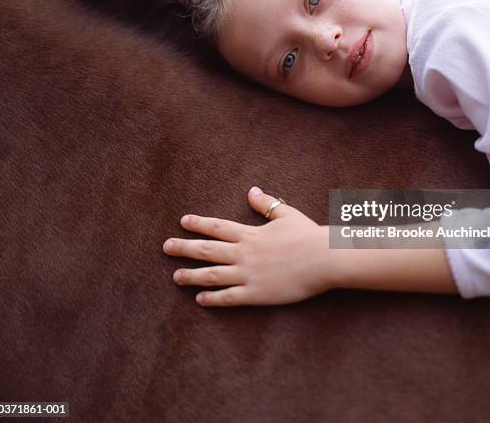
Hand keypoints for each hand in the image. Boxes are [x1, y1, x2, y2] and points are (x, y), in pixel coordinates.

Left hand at [163, 187, 330, 306]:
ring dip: (191, 276)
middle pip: (207, 250)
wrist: (323, 258)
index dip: (199, 224)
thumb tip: (252, 191)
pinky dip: (213, 299)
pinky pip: (229, 297)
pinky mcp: (256, 293)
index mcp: (250, 234)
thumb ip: (266, 204)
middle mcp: (244, 253)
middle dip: (184, 248)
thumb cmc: (307, 234)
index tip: (183, 222)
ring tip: (176, 276)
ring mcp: (248, 274)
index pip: (217, 228)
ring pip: (212, 275)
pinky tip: (200, 299)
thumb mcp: (286, 214)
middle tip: (166, 247)